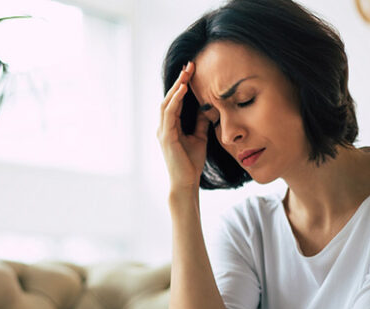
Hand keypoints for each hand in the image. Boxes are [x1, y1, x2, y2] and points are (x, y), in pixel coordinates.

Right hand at [157, 61, 210, 191]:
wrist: (186, 183)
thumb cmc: (191, 163)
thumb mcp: (199, 138)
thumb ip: (200, 123)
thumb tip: (207, 108)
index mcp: (170, 126)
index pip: (175, 100)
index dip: (183, 85)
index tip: (192, 70)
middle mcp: (163, 127)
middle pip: (169, 97)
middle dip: (179, 80)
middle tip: (190, 65)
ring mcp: (162, 131)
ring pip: (166, 102)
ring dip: (176, 87)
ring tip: (186, 73)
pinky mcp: (166, 136)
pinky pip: (169, 113)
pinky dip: (175, 100)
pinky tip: (183, 89)